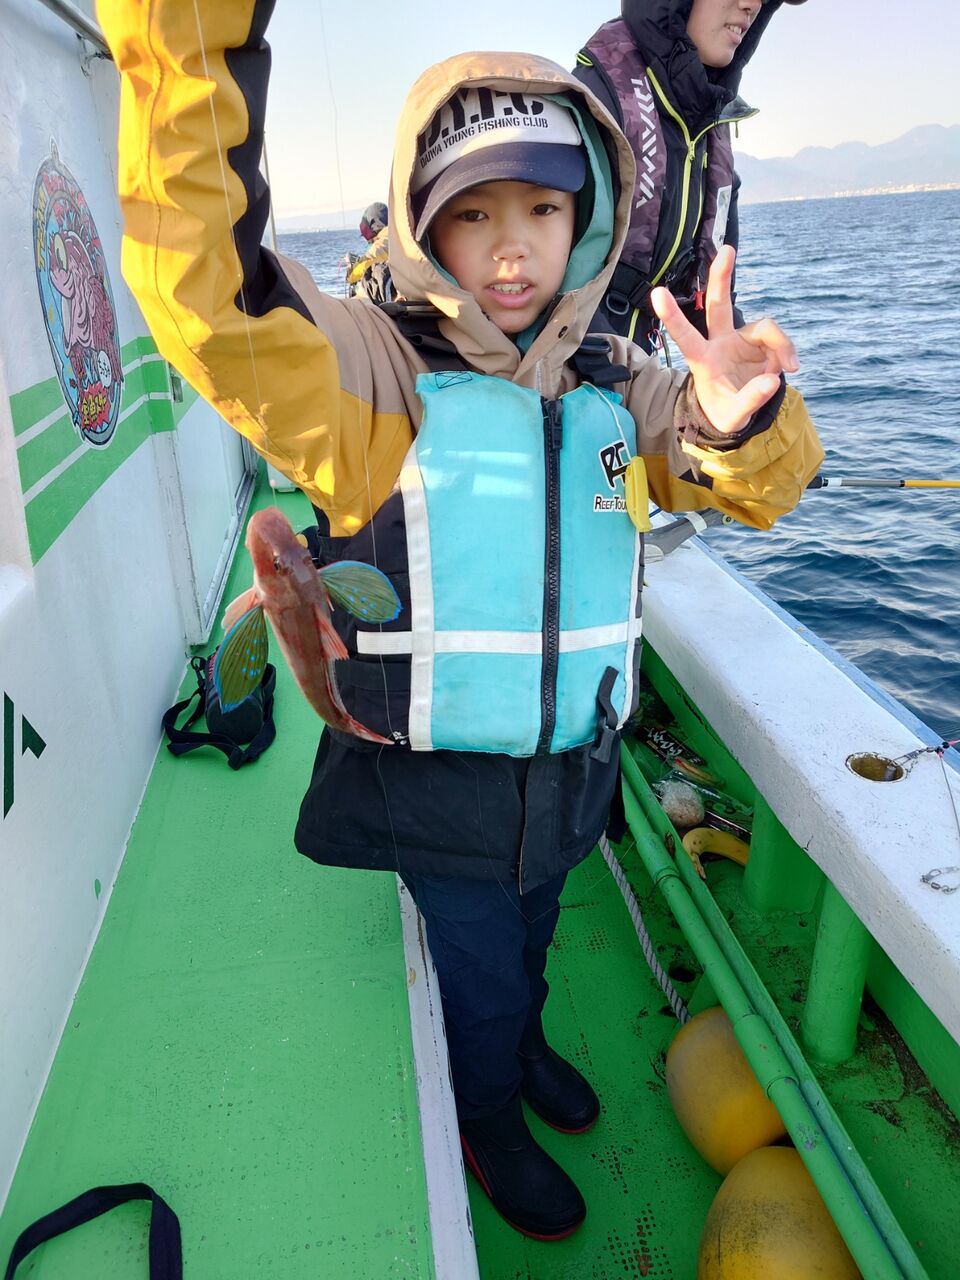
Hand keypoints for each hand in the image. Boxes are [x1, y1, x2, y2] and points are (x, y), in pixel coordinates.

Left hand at [650, 246, 798, 434]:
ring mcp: (740, 340)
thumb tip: (773, 380)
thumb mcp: (735, 416)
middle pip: (719, 304)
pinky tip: (790, 368)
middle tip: (727, 249)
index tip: (657, 293)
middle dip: (722, 276)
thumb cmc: (725, 415)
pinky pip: (779, 340)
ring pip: (766, 328)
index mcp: (703, 360)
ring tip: (792, 368)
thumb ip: (751, 400)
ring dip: (782, 345)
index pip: (685, 336)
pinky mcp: (759, 342)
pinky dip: (787, 352)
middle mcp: (720, 343)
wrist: (737, 413)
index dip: (673, 316)